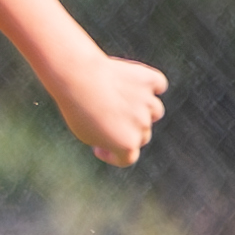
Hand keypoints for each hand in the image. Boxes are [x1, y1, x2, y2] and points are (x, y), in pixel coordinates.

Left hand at [52, 48, 167, 167]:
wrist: (77, 77)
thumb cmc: (76, 107)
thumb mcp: (85, 134)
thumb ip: (109, 140)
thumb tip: (121, 136)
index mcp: (126, 145)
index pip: (127, 157)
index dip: (113, 155)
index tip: (99, 147)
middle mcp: (142, 126)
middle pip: (142, 134)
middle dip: (127, 130)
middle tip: (105, 118)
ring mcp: (148, 103)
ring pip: (154, 111)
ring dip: (142, 109)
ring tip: (120, 99)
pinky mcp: (149, 80)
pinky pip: (158, 85)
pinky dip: (152, 85)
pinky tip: (139, 84)